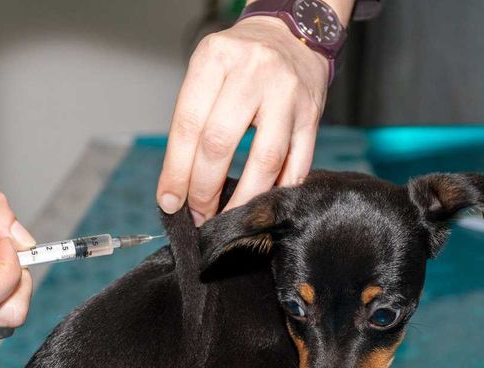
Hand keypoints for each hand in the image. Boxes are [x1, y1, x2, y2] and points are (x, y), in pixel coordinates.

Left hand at [156, 15, 329, 224]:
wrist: (290, 35)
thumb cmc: (241, 61)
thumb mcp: (208, 71)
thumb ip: (194, 120)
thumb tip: (179, 185)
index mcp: (217, 58)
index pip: (189, 124)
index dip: (177, 170)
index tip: (170, 202)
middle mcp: (253, 72)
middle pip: (220, 143)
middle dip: (204, 189)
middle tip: (199, 215)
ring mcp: (287, 94)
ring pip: (264, 160)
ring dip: (243, 198)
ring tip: (228, 217)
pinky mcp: (312, 115)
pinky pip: (298, 164)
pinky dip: (279, 191)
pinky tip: (262, 204)